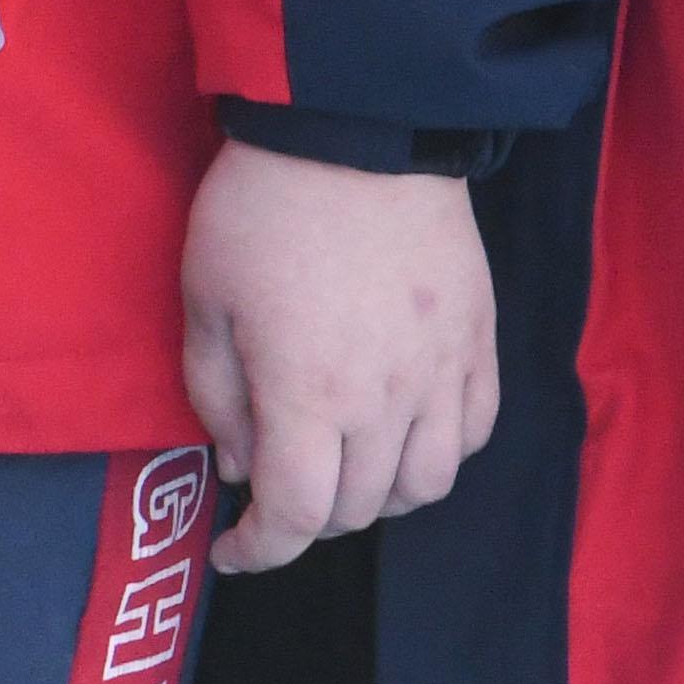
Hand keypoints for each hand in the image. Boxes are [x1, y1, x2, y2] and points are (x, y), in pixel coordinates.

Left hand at [173, 144, 495, 577]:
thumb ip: (217, 395)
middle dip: (309, 520)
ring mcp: (443, 374)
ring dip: (378, 498)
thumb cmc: (260, 210)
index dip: (261, 551)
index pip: (296, 516)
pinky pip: (474, 432)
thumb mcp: (203, 299)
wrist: (356, 131)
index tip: (233, 552)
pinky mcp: (479, 342)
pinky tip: (404, 435)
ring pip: (426, 485)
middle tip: (274, 493)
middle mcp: (386, 402)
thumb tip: (238, 467)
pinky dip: (438, 454)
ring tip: (341, 470)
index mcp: (308, 396)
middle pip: (360, 510)